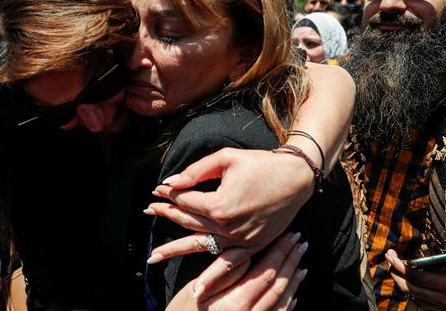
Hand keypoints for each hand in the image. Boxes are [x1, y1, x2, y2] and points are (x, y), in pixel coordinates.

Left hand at [145, 148, 314, 292]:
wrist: (296, 178)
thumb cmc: (261, 163)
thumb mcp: (226, 158)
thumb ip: (195, 171)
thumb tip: (171, 183)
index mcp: (219, 205)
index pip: (185, 201)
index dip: (170, 194)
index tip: (157, 189)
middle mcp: (227, 227)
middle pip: (188, 222)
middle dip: (166, 215)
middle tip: (149, 211)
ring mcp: (241, 239)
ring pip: (201, 245)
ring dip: (176, 250)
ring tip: (154, 256)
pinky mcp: (253, 246)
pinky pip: (228, 263)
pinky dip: (213, 275)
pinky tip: (198, 288)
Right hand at [166, 232, 307, 310]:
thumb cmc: (185, 310)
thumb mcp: (199, 289)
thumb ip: (226, 274)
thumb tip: (249, 257)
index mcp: (236, 303)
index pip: (265, 272)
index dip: (278, 252)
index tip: (288, 236)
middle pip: (278, 285)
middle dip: (290, 261)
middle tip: (299, 243)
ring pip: (283, 301)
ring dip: (293, 280)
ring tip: (300, 263)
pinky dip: (288, 302)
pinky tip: (293, 293)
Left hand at [384, 232, 445, 308]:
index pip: (419, 278)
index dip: (402, 267)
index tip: (391, 255)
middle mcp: (442, 298)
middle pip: (409, 286)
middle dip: (395, 271)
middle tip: (389, 257)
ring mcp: (435, 305)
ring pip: (408, 292)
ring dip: (397, 277)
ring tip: (392, 264)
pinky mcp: (430, 308)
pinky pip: (411, 297)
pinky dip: (403, 285)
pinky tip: (401, 273)